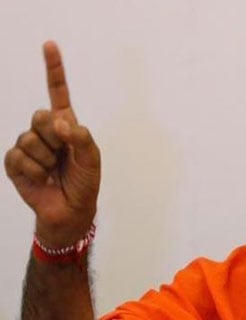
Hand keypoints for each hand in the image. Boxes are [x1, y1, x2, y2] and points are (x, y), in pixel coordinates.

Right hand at [4, 41, 99, 247]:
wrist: (71, 210)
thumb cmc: (85, 183)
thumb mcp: (93, 159)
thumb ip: (82, 137)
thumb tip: (60, 123)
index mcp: (66, 124)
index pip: (58, 92)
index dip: (54, 68)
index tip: (50, 45)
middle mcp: (45, 131)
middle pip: (40, 116)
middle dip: (54, 137)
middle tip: (63, 155)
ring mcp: (28, 146)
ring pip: (30, 139)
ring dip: (47, 159)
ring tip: (54, 170)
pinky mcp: (15, 163)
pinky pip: (19, 157)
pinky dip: (34, 170)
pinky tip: (41, 178)